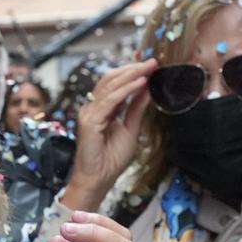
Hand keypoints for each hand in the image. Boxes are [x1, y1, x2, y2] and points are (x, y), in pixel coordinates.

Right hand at [58, 60, 155, 212]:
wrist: (99, 179)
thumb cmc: (111, 159)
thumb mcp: (131, 129)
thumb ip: (136, 109)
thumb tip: (148, 89)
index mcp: (101, 109)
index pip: (114, 83)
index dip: (132, 73)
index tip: (151, 66)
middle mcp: (92, 107)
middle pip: (110, 79)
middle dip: (133, 69)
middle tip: (152, 61)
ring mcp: (89, 113)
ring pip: (110, 85)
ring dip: (131, 74)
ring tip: (149, 68)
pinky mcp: (90, 121)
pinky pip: (110, 100)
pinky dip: (126, 90)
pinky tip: (140, 83)